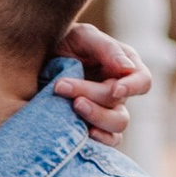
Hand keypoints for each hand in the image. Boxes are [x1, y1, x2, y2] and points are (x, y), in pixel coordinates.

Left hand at [57, 29, 151, 145]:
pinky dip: (99, 139)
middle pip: (121, 106)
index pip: (142, 81)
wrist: (33, 61)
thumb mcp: (83, 36)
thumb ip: (107, 48)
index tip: (114, 90)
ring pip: (116, 126)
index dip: (132, 88)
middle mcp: (119, 92)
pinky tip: (84, 132)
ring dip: (94, 117)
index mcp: (124, 67)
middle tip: (62, 86)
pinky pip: (107, 140)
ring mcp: (106, 111)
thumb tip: (127, 69)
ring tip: (71, 104)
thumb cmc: (62, 42)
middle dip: (93, 96)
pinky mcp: (92, 126)